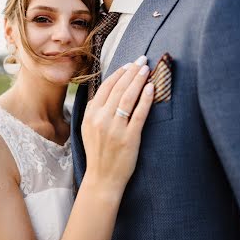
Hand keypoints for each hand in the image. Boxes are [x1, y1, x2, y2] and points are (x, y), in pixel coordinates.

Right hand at [81, 56, 153, 200]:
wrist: (102, 178)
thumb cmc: (98, 153)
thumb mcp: (88, 129)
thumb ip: (95, 110)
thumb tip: (105, 91)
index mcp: (90, 115)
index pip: (105, 88)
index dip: (118, 74)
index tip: (128, 65)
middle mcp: (101, 119)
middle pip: (118, 89)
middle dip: (131, 72)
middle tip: (141, 60)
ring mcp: (115, 128)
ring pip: (128, 97)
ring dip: (139, 80)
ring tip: (146, 69)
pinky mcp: (130, 137)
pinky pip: (139, 113)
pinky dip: (146, 99)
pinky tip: (151, 88)